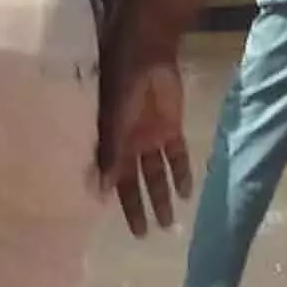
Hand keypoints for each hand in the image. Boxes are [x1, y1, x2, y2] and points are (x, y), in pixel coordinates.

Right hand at [93, 39, 192, 235]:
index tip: (114, 225)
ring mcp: (151, 136)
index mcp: (110, 141)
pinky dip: (181, 174)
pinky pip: (177, 157)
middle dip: (139, 207)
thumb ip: (110, 153)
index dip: (116, 199)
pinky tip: (187, 193)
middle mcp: (129, 143)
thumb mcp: (113, 119)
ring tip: (169, 224)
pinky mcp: (171, 128)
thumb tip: (99, 190)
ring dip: (162, 197)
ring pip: (157, 174)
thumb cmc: (122, 82)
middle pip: (134, 182)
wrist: (146, 51)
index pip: (112, 177)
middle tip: (144, 236)